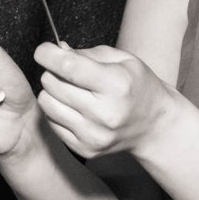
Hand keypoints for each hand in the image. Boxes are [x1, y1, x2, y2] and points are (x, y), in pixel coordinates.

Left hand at [33, 43, 177, 159]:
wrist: (155, 126)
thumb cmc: (137, 86)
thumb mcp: (122, 59)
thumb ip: (87, 53)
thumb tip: (56, 50)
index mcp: (116, 85)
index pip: (68, 66)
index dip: (48, 54)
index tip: (44, 51)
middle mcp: (105, 113)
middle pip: (52, 84)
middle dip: (52, 72)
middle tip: (65, 72)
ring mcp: (94, 135)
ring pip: (46, 104)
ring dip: (51, 92)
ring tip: (69, 90)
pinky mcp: (85, 149)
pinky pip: (51, 122)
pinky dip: (57, 111)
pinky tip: (74, 108)